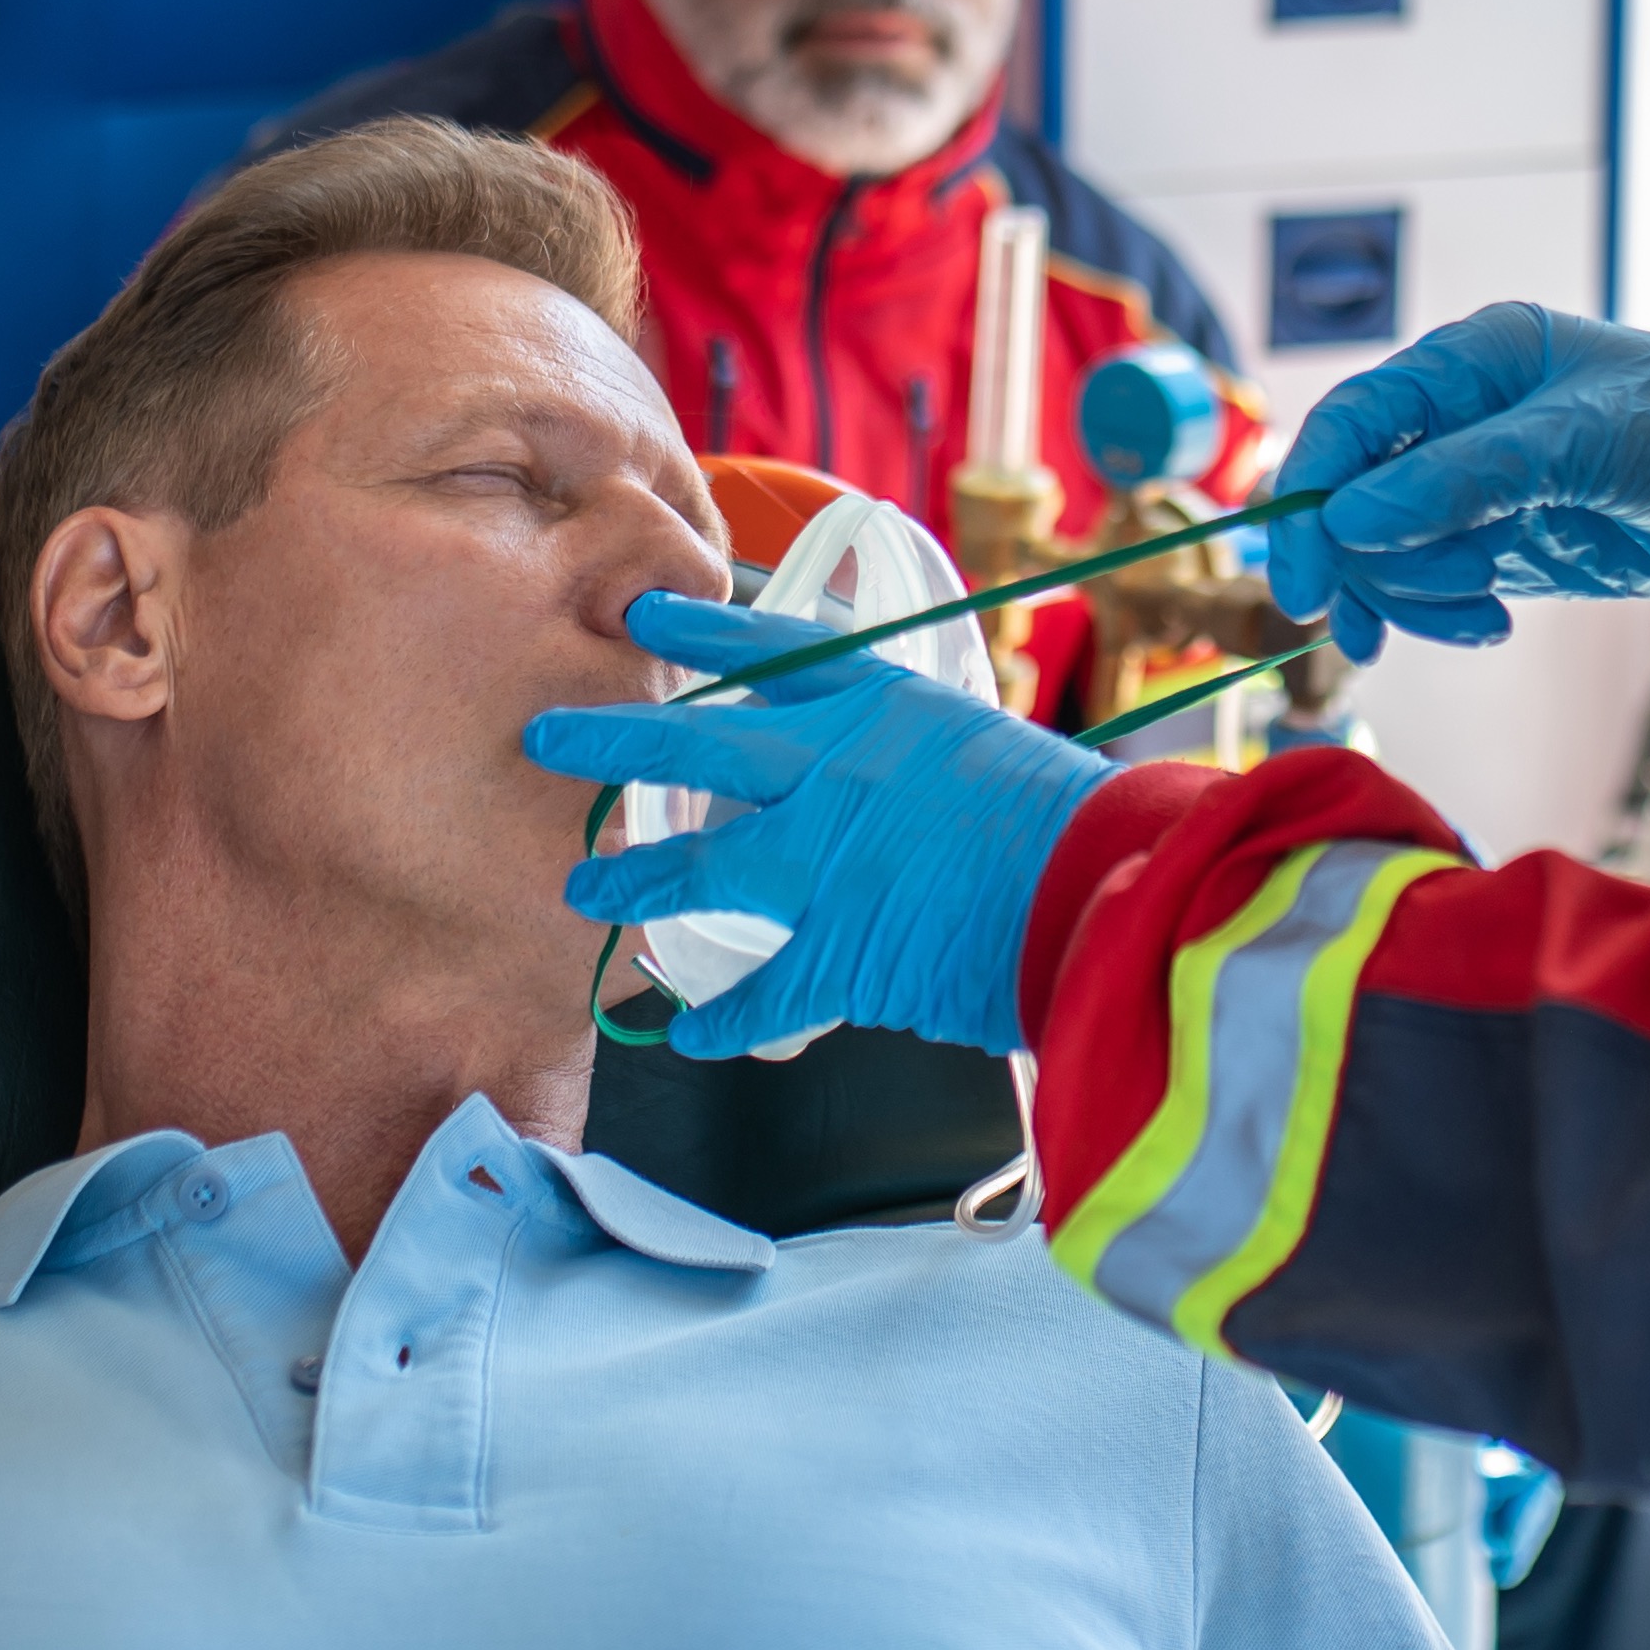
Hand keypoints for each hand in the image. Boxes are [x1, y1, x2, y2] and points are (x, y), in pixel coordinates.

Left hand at [537, 590, 1119, 1057]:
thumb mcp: (984, 748)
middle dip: (614, 738)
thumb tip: (885, 784)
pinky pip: (757, 994)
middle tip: (549, 734)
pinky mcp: (835, 949)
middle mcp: (834, 769)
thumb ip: (916, 757)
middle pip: (698, 742)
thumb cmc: (1069, 815)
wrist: (1100, 885)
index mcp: (883, 705)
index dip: (703, 630)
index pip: (774, 651)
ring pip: (697, 866)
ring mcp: (824, 860)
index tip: (644, 613)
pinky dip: (720, 1022)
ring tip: (584, 893)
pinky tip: (685, 1037)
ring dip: (634, 881)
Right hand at [1262, 309, 1649, 659]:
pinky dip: (1442, 612)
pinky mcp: (1511, 544)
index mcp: (1475, 360)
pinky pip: (1437, 583)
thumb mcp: (1586, 442)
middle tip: (1373, 626)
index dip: (1312, 491)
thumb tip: (1349, 517)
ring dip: (1410, 592)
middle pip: (1359, 493)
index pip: (1358, 420)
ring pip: (1390, 547)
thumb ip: (1467, 477)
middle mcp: (1467, 418)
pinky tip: (1487, 625)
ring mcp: (1485, 485)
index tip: (1303, 572)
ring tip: (1475, 613)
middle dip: (1364, 558)